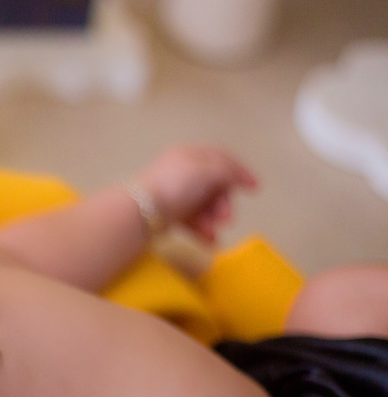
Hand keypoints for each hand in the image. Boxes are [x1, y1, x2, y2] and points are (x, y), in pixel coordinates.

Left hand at [135, 145, 257, 244]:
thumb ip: (228, 171)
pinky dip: (202, 230)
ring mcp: (176, 194)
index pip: (221, 158)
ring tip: (213, 230)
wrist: (141, 211)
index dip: (240, 171)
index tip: (255, 188)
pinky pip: (192, 221)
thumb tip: (240, 177)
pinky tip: (211, 241)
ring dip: (214, 219)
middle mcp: (183, 172)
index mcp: (190, 155)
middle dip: (224, 204)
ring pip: (204, 206)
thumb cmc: (176, 184)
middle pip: (215, 186)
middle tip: (227, 219)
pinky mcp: (169, 214)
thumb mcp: (207, 170)